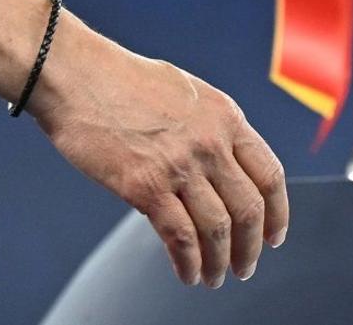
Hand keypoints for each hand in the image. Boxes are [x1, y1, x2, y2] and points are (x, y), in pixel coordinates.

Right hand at [26, 14, 289, 287]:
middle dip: (251, 247)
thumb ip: (210, 126)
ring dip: (221, 262)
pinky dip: (188, 263)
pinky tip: (187, 274)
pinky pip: (180, 238)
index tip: (273, 236)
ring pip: (218, 230)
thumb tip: (223, 164)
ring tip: (215, 278)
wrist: (75, 75)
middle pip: (249, 210)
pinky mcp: (145, 186)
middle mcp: (210, 142)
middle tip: (245, 267)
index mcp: (225, 116)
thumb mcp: (185, 92)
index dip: (277, 213)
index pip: (269, 175)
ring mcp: (179, 165)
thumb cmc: (121, 80)